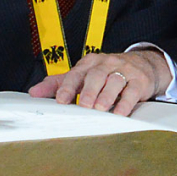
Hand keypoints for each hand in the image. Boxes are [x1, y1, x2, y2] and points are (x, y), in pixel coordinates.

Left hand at [28, 49, 171, 115]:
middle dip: (89, 90)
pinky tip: (120, 113)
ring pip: (115, 81)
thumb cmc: (107, 73)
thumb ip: (59, 83)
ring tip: (100, 108)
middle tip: (84, 105)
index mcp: (90, 63)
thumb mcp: (83, 75)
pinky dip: (126, 103)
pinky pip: (132, 91)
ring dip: (107, 95)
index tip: (61, 100)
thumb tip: (34, 92)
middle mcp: (107, 64)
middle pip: (97, 75)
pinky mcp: (139, 81)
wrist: (142, 65)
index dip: (68, 86)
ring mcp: (124, 71)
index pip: (77, 73)